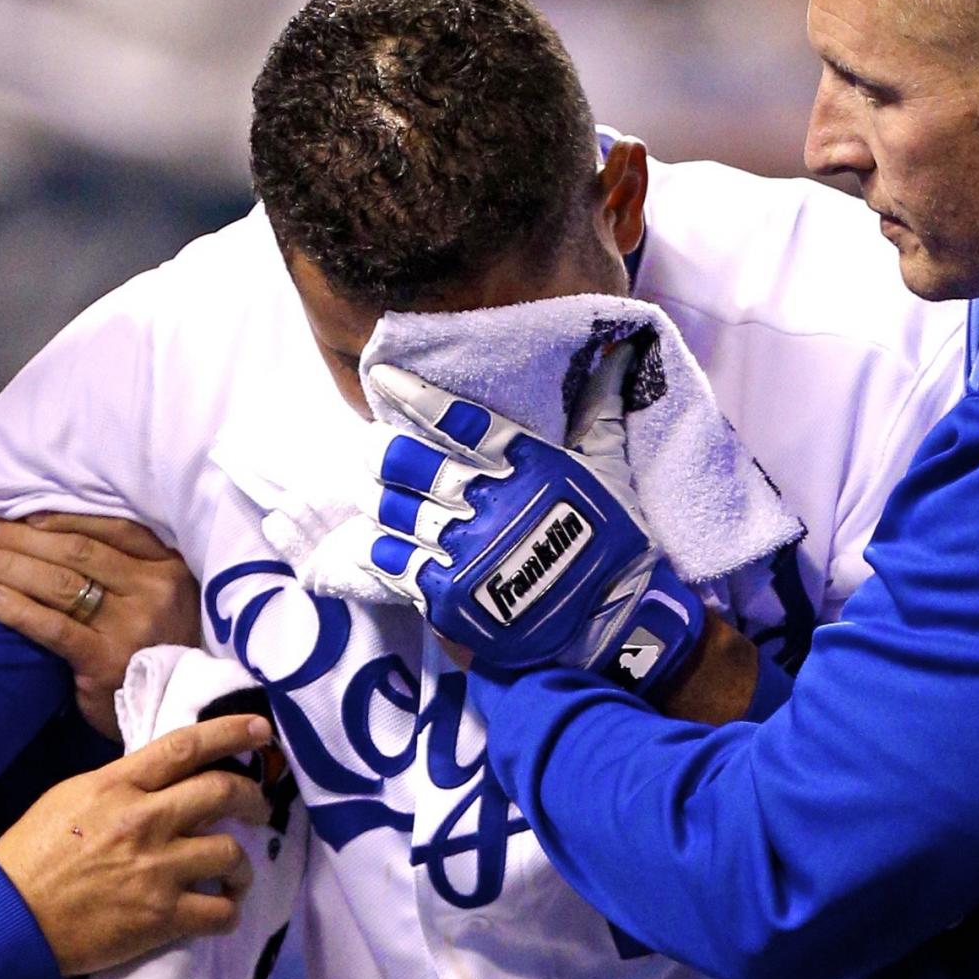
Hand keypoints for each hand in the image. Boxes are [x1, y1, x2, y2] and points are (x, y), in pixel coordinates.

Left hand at [0, 514, 200, 737]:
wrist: (175, 713)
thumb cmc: (155, 648)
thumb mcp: (158, 597)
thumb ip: (123, 565)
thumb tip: (46, 529)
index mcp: (168, 566)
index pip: (109, 527)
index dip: (58, 518)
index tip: (17, 514)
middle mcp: (155, 590)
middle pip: (77, 551)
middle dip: (21, 537)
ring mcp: (132, 627)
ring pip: (61, 583)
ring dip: (9, 566)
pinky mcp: (106, 661)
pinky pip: (54, 628)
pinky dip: (17, 610)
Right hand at [0, 714, 274, 975]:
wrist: (9, 918)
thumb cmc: (30, 856)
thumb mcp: (68, 798)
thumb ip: (117, 786)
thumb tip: (155, 782)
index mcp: (117, 786)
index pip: (185, 747)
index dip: (230, 732)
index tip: (260, 730)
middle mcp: (145, 821)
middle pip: (223, 792)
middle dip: (252, 798)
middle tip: (258, 808)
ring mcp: (158, 869)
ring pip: (232, 853)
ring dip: (241, 864)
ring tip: (234, 874)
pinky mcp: (163, 916)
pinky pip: (221, 911)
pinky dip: (228, 911)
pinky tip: (220, 910)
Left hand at [359, 363, 703, 696]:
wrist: (610, 626)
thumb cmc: (616, 544)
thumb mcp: (611, 471)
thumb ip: (600, 411)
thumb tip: (617, 351)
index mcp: (529, 465)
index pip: (462, 421)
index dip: (418, 398)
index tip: (384, 379)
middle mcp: (492, 502)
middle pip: (418, 466)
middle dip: (384, 453)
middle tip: (368, 444)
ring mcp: (467, 549)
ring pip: (399, 512)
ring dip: (375, 496)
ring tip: (362, 485)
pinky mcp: (450, 594)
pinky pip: (396, 563)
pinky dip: (375, 547)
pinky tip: (361, 537)